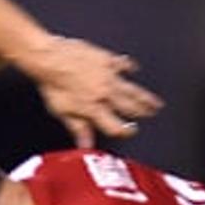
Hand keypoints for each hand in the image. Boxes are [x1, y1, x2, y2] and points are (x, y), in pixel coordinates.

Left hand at [25, 35, 162, 146]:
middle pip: (129, 107)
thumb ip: (78, 128)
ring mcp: (108, 76)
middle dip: (142, 112)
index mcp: (94, 109)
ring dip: (144, 96)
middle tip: (151, 114)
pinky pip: (122, 64)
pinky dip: (128, 66)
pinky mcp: (106, 60)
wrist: (49, 58)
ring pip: (131, 89)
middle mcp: (105, 94)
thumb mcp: (62, 111)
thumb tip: (85, 145)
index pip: (116, 126)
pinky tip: (133, 68)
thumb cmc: (52, 84)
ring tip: (155, 101)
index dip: (125, 131)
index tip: (131, 131)